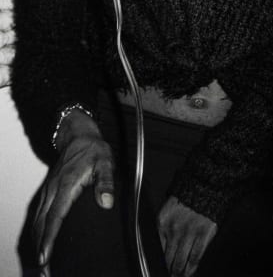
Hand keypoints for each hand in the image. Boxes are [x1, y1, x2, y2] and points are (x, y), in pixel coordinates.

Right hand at [34, 132, 113, 267]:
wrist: (79, 135)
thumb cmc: (92, 149)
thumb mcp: (105, 162)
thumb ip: (106, 181)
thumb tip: (106, 201)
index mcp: (66, 185)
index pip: (55, 216)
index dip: (50, 237)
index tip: (46, 255)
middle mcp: (53, 189)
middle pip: (42, 223)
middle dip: (42, 247)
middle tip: (45, 269)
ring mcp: (49, 190)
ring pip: (38, 220)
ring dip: (38, 241)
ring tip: (43, 262)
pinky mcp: (49, 191)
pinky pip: (39, 214)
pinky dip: (38, 230)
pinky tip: (41, 241)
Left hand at [158, 196, 216, 276]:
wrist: (206, 185)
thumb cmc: (188, 196)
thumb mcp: (168, 209)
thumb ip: (163, 227)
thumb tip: (161, 247)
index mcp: (162, 222)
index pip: (157, 250)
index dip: (159, 263)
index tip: (161, 268)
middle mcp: (174, 230)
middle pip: (168, 259)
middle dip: (169, 270)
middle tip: (170, 274)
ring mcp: (189, 233)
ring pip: (180, 262)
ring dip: (179, 272)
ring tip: (179, 276)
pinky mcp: (203, 235)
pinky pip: (195, 258)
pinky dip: (192, 268)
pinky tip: (190, 272)